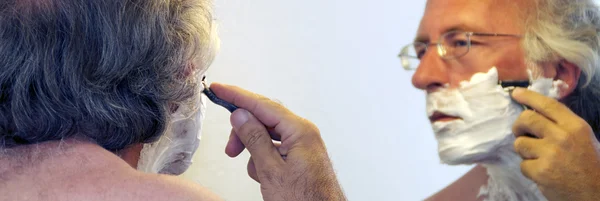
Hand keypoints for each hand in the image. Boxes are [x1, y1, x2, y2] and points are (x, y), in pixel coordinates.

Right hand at [210, 83, 346, 200]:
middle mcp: (304, 133)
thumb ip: (254, 139)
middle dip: (244, 132)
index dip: (237, 96)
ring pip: (268, 136)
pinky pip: (275, 149)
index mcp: (299, 131)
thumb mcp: (271, 170)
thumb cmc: (303, 200)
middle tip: (230, 149)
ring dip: (255, 151)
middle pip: (264, 119)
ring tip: (257, 172)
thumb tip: (240, 115)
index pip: (263, 104)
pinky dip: (264, 161)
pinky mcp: (300, 157)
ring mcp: (303, 145)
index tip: (219, 89)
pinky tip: (266, 177)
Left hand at [511, 88, 599, 200]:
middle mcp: (563, 136)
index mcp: (575, 126)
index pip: (548, 105)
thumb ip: (562, 125)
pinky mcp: (541, 171)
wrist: (596, 194)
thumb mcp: (583, 138)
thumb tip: (536, 112)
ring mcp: (551, 154)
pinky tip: (542, 173)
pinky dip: (529, 170)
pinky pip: (522, 164)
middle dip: (518, 126)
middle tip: (520, 133)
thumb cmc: (589, 165)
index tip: (515, 93)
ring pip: (520, 143)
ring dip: (524, 151)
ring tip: (537, 158)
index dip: (529, 97)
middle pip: (527, 119)